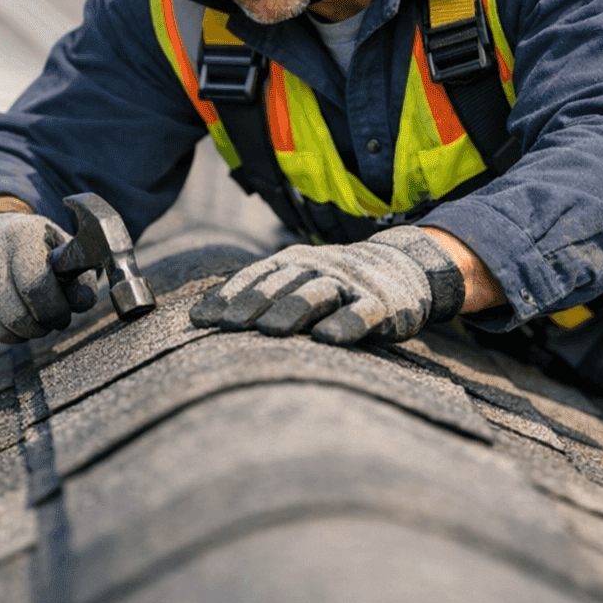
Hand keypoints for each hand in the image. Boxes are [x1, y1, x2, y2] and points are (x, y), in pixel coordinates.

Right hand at [0, 212, 96, 343]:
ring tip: (26, 320)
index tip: (62, 314)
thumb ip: (79, 278)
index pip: (36, 288)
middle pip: (14, 316)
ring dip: (17, 335)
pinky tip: (3, 318)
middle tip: (45, 321)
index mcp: (21, 236)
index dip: (55, 311)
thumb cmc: (32, 246)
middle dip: (38, 328)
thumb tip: (83, 301)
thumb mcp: (61, 250)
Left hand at [190, 225, 464, 344]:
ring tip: (270, 332)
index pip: (255, 276)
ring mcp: (350, 284)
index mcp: (293, 262)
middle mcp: (318, 268)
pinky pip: (361, 313)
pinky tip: (328, 340)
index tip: (200, 320)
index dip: (228, 296)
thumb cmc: (333, 283)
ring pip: (316, 294)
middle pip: (280, 285)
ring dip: (293, 311)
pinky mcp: (381, 304)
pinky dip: (345, 324)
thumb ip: (261, 294)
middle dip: (252, 305)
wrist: (402, 267)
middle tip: (226, 328)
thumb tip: (199, 319)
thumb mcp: (298, 279)